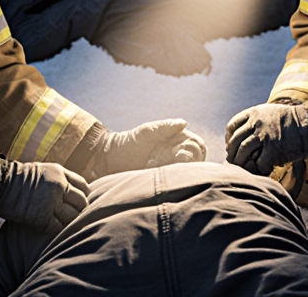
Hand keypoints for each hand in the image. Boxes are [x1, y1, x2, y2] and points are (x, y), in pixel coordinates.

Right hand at [0, 159, 88, 234]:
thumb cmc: (15, 179)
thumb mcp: (41, 170)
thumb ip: (57, 179)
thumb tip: (69, 192)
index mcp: (59, 172)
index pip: (84, 186)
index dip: (82, 196)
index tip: (76, 203)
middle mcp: (59, 185)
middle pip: (82, 202)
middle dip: (77, 211)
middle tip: (68, 217)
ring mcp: (52, 201)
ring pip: (72, 217)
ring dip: (67, 222)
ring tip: (59, 224)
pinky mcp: (42, 216)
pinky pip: (58, 228)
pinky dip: (55, 230)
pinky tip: (47, 228)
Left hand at [88, 119, 206, 178]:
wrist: (109, 159)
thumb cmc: (130, 142)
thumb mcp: (148, 131)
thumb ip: (166, 127)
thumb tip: (184, 123)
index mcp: (178, 142)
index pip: (197, 146)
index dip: (193, 150)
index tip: (180, 153)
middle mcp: (177, 156)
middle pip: (196, 161)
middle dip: (187, 162)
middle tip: (172, 161)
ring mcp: (170, 170)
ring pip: (187, 174)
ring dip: (176, 172)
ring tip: (156, 166)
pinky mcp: (162, 183)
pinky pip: (174, 185)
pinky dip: (168, 182)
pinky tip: (154, 175)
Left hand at [225, 101, 307, 175]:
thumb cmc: (294, 120)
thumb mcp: (271, 112)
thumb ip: (257, 121)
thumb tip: (245, 136)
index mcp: (254, 113)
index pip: (232, 125)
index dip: (229, 138)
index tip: (231, 146)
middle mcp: (256, 123)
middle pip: (235, 141)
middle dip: (232, 153)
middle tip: (233, 162)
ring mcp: (264, 137)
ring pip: (243, 152)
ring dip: (240, 163)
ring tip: (242, 170)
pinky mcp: (274, 150)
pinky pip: (258, 164)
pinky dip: (257, 170)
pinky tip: (261, 172)